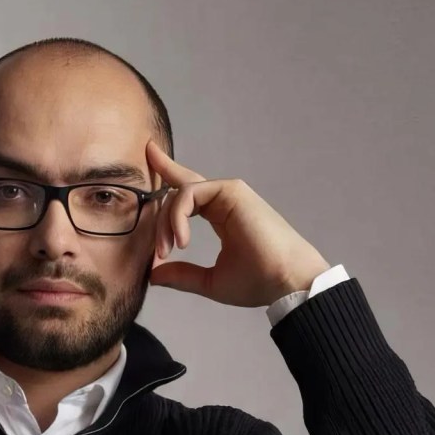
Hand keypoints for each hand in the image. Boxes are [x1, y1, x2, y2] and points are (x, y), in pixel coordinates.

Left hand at [146, 138, 332, 306]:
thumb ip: (182, 275)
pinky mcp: (231, 190)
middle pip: (180, 187)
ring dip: (166, 224)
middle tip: (158, 252)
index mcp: (222, 216)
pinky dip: (177, 216)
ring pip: (180, 194)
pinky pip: (189, 193)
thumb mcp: (211, 281)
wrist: (285, 282)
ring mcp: (229, 193)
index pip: (189, 192)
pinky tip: (181, 240)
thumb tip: (153, 274)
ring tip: (168, 252)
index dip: (168, 171)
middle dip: (159, 215)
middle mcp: (224, 200)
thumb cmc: (257, 282)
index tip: (149, 152)